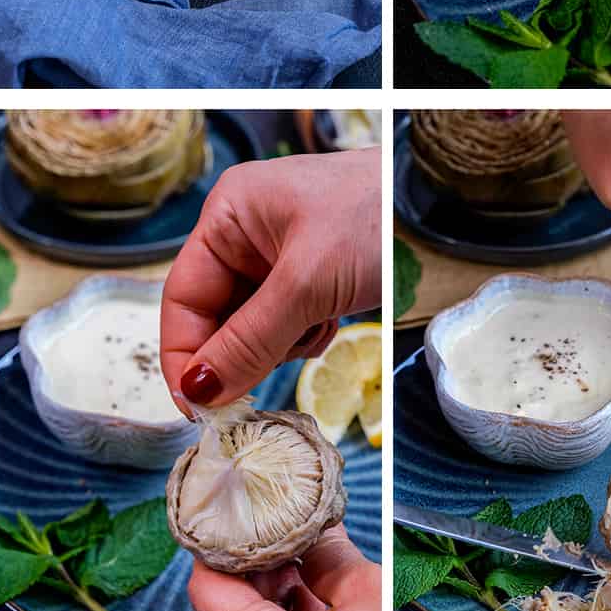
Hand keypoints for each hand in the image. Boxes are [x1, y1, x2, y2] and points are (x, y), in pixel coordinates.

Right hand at [161, 150, 381, 410]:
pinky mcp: (311, 274)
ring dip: (282, 342)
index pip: (182, 298)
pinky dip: (306, 334)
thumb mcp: (307, 282)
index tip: (197, 406)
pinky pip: (288, 322)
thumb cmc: (372, 217)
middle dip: (245, 348)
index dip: (184, 355)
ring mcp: (279, 254)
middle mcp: (245, 234)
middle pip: (218, 316)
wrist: (427, 204)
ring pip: (255, 326)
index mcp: (227, 217)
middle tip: (268, 374)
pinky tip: (333, 321)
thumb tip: (198, 393)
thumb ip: (250, 340)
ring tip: (319, 324)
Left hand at [188, 526, 380, 610]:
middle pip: (229, 602)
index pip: (208, 587)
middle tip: (278, 519)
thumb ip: (328, 553)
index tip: (232, 514)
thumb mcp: (365, 591)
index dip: (215, 544)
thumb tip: (312, 528)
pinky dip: (288, 607)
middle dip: (253, 557)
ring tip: (304, 546)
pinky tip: (317, 579)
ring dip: (274, 581)